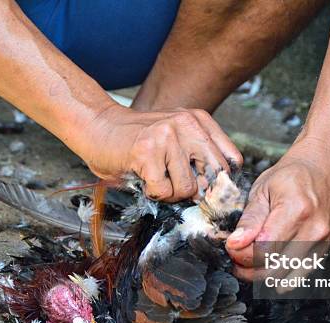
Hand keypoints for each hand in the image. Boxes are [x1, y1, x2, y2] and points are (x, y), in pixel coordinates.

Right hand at [83, 104, 241, 201]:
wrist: (97, 126)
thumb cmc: (137, 140)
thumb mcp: (177, 140)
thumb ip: (199, 158)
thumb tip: (220, 194)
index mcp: (199, 120)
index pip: (232, 159)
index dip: (222, 183)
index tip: (207, 190)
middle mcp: (187, 124)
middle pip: (215, 176)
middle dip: (198, 191)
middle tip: (177, 187)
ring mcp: (167, 136)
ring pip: (188, 188)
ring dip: (171, 193)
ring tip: (155, 178)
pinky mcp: (147, 152)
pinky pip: (163, 191)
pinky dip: (153, 193)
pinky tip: (143, 178)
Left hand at [225, 139, 329, 280]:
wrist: (324, 167)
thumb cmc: (293, 175)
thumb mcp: (263, 189)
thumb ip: (249, 219)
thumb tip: (235, 243)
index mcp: (296, 210)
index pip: (264, 249)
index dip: (242, 254)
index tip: (231, 247)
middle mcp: (314, 230)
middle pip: (274, 268)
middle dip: (248, 268)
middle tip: (236, 257)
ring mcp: (323, 242)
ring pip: (286, 277)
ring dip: (263, 275)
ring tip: (250, 261)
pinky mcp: (325, 250)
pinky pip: (299, 275)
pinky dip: (280, 274)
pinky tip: (268, 262)